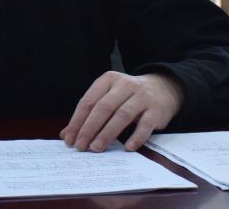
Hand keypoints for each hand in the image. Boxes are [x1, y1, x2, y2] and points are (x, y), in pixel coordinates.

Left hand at [60, 71, 183, 151]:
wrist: (162, 88)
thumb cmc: (128, 97)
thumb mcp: (108, 98)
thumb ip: (88, 114)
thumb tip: (66, 134)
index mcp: (108, 80)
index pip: (89, 101)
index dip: (77, 121)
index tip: (69, 139)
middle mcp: (125, 85)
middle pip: (103, 107)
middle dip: (89, 128)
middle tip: (80, 146)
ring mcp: (142, 96)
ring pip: (122, 115)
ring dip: (107, 133)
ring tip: (97, 148)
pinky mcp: (156, 110)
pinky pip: (145, 125)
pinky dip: (136, 137)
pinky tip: (127, 148)